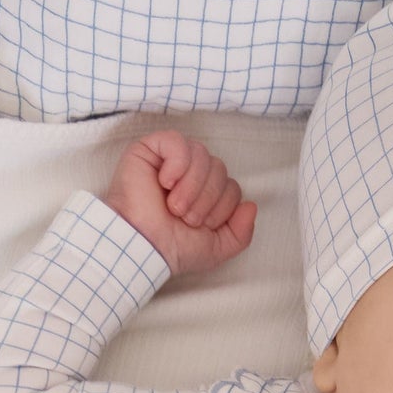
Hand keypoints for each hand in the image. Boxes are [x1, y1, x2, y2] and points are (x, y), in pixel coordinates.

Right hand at [103, 131, 257, 275]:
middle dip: (206, 198)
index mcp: (206, 194)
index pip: (232, 186)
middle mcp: (191, 174)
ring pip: (202, 155)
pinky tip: (164, 182)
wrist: (141, 245)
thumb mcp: (216, 250)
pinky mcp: (151, 149)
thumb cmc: (171, 248)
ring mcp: (172, 160)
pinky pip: (177, 142)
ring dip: (191, 186)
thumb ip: (241, 234)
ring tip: (173, 205)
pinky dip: (177, 164)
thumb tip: (251, 206)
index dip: (221, 207)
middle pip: (220, 168)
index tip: (197, 224)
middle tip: (183, 216)